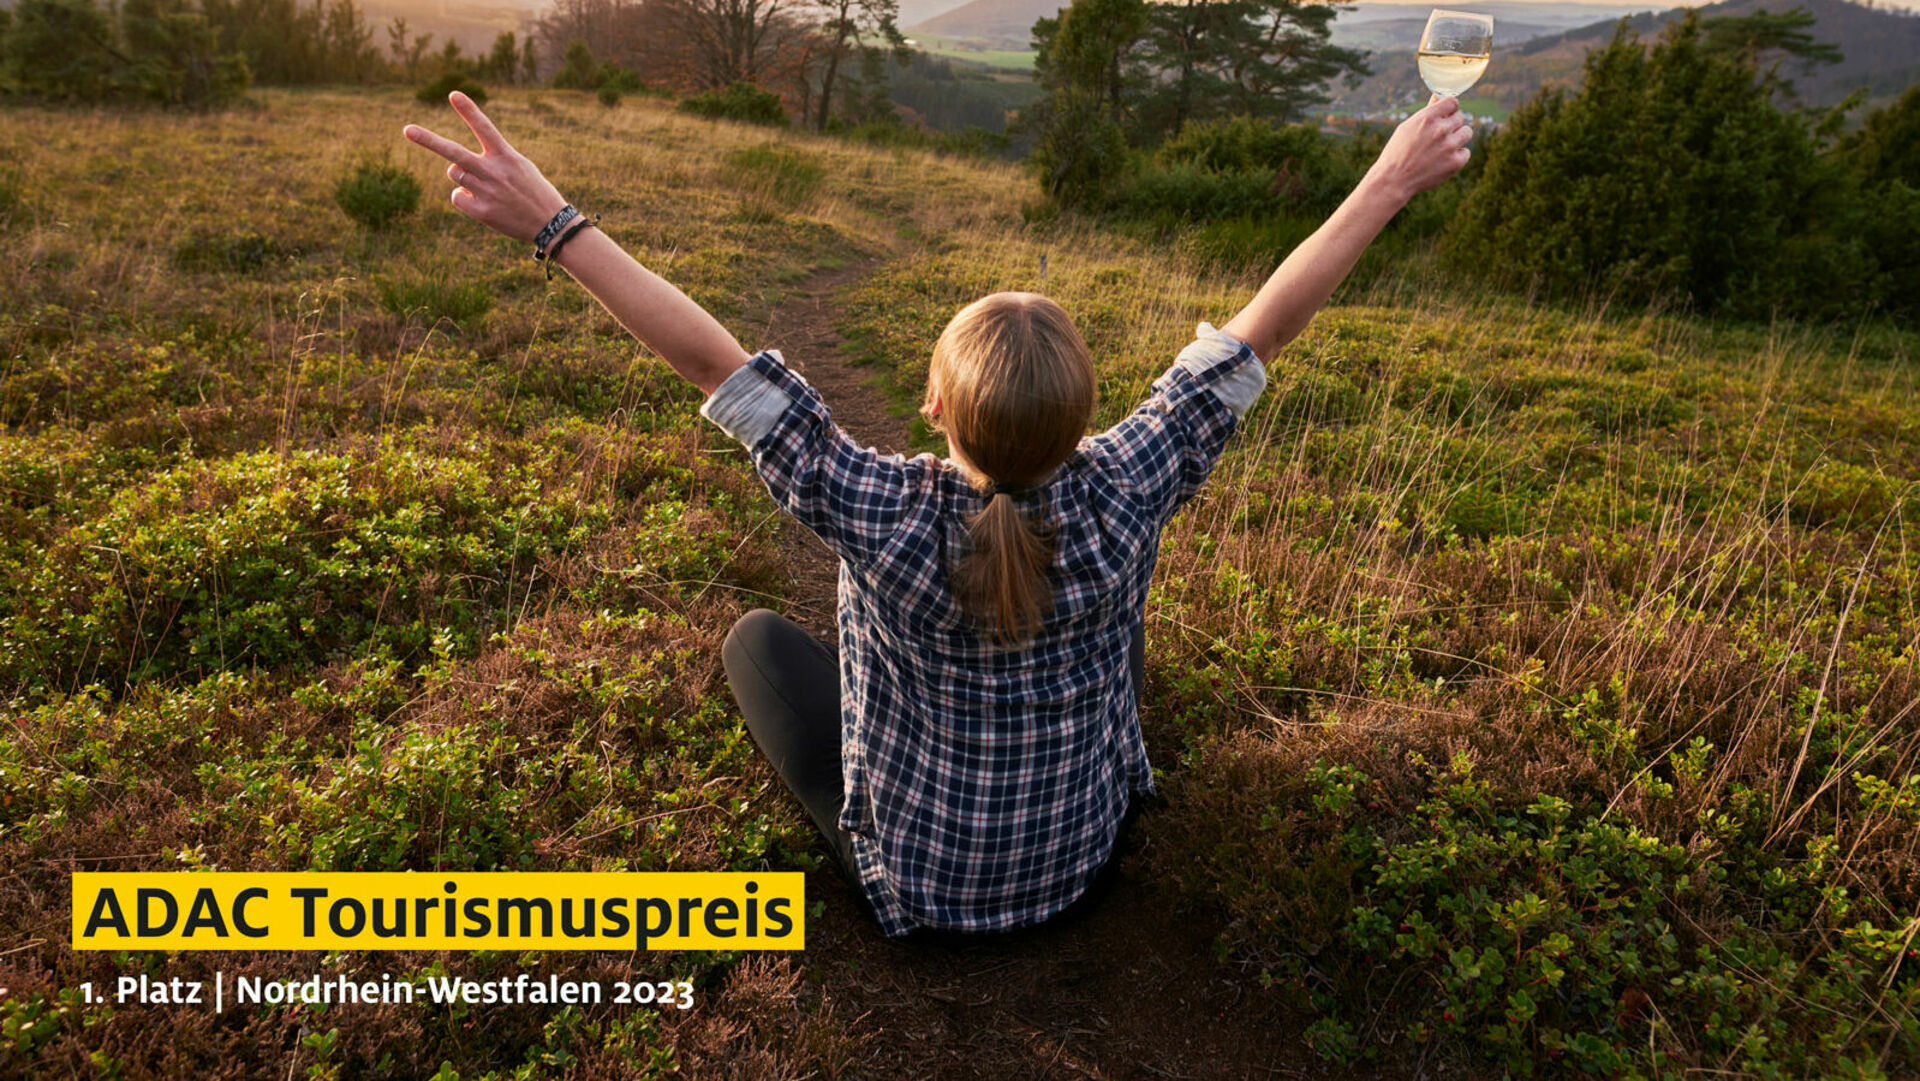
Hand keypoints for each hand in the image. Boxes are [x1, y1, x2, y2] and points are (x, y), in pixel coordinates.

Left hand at [402, 92, 569, 242]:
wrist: (551, 224)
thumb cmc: (534, 191)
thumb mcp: (519, 167)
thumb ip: (489, 161)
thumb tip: (454, 167)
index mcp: (506, 157)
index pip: (485, 128)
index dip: (469, 110)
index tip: (453, 94)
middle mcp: (494, 172)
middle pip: (454, 153)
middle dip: (428, 141)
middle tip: (407, 130)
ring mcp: (487, 192)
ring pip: (454, 173)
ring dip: (460, 175)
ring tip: (482, 184)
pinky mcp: (483, 211)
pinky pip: (457, 196)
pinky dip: (464, 197)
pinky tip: (481, 202)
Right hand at [1364, 96, 1473, 204]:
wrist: (1393, 180)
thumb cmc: (1398, 152)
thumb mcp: (1408, 127)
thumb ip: (1427, 112)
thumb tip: (1438, 97)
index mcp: (1428, 118)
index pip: (1452, 102)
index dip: (1450, 109)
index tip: (1446, 115)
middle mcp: (1440, 130)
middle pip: (1460, 117)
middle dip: (1451, 125)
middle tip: (1438, 137)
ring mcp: (1449, 146)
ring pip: (1467, 132)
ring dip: (1458, 138)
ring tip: (1444, 147)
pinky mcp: (1455, 162)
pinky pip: (1466, 152)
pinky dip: (1457, 156)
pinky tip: (1443, 160)